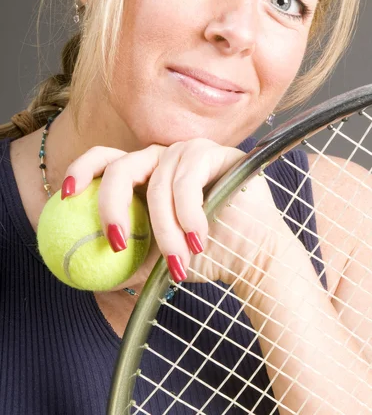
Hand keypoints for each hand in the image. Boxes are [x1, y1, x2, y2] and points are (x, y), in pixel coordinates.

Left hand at [60, 139, 283, 287]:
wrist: (250, 258)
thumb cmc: (203, 256)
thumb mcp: (153, 262)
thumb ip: (123, 260)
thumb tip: (79, 274)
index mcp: (144, 175)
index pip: (105, 159)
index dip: (81, 170)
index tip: (66, 196)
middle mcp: (163, 158)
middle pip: (122, 165)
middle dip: (113, 205)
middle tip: (115, 242)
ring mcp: (189, 152)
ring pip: (158, 184)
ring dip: (166, 229)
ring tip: (180, 260)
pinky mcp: (216, 153)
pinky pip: (189, 179)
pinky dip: (189, 214)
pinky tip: (200, 239)